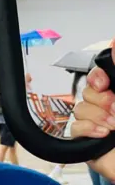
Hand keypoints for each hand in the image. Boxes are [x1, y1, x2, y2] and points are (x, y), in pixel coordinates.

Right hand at [69, 49, 114, 180]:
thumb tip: (114, 43)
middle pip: (87, 90)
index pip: (100, 76)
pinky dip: (88, 129)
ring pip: (80, 108)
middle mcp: (108, 107)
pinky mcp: (85, 141)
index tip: (105, 82)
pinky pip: (74, 127)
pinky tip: (104, 135)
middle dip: (101, 99)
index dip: (98, 76)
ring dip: (98, 117)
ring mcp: (96, 123)